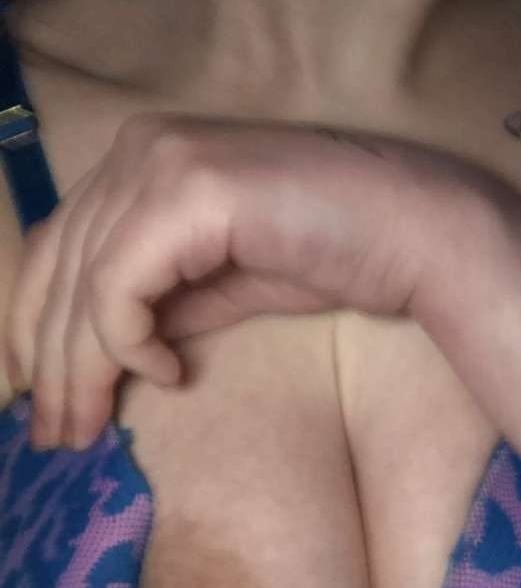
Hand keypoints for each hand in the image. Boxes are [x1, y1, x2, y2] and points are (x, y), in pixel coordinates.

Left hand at [5, 115, 480, 449]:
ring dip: (78, 372)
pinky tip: (166, 376)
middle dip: (49, 367)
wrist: (416, 233)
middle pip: (56, 271)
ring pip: (82, 287)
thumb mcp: (219, 287)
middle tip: (56, 438)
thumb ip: (158, 306)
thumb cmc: (331, 257)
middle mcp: (140, 148)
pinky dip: (128, 342)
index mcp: (143, 162)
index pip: (55, 253)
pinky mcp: (192, 192)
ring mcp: (163, 163)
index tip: (49, 402)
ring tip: (85, 430)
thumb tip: (101, 358)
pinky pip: (121, 286)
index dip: (36, 333)